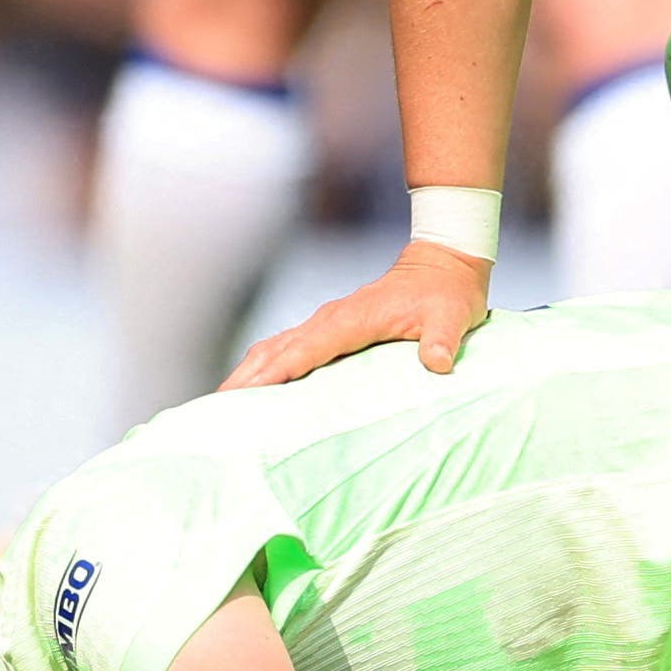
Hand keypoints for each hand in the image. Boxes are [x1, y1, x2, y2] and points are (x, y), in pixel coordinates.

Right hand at [223, 241, 488, 388]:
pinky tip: (252, 386)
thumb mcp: (454, 315)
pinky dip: (265, 365)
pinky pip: (288, 347)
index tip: (249, 391)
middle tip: (216, 410)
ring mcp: (328, 321)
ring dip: (248, 372)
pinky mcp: (331, 327)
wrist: (443, 261)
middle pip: (278, 349)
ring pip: (276, 347)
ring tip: (221, 404)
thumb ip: (443, 339)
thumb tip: (437, 362)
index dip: (279, 369)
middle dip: (246, 377)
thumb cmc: (448, 292)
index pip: (308, 348)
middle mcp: (332, 318)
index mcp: (354, 318)